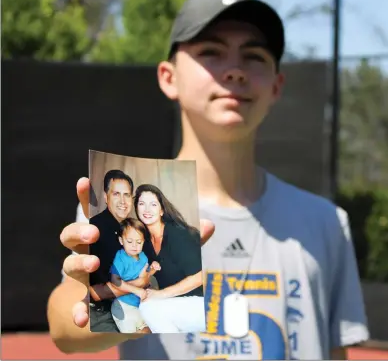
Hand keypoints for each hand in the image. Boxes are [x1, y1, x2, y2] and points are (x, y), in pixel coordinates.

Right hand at [61, 177, 215, 328]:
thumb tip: (209, 225)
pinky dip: (78, 311)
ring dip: (79, 264)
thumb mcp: (164, 254)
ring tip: (94, 265)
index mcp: (109, 235)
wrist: (119, 309)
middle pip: (72, 235)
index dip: (88, 195)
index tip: (86, 181)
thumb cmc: (140, 271)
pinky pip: (76, 306)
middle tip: (94, 233)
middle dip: (80, 231)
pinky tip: (83, 316)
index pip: (94, 211)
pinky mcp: (85, 302)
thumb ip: (185, 241)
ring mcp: (84, 277)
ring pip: (69, 265)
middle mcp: (90, 252)